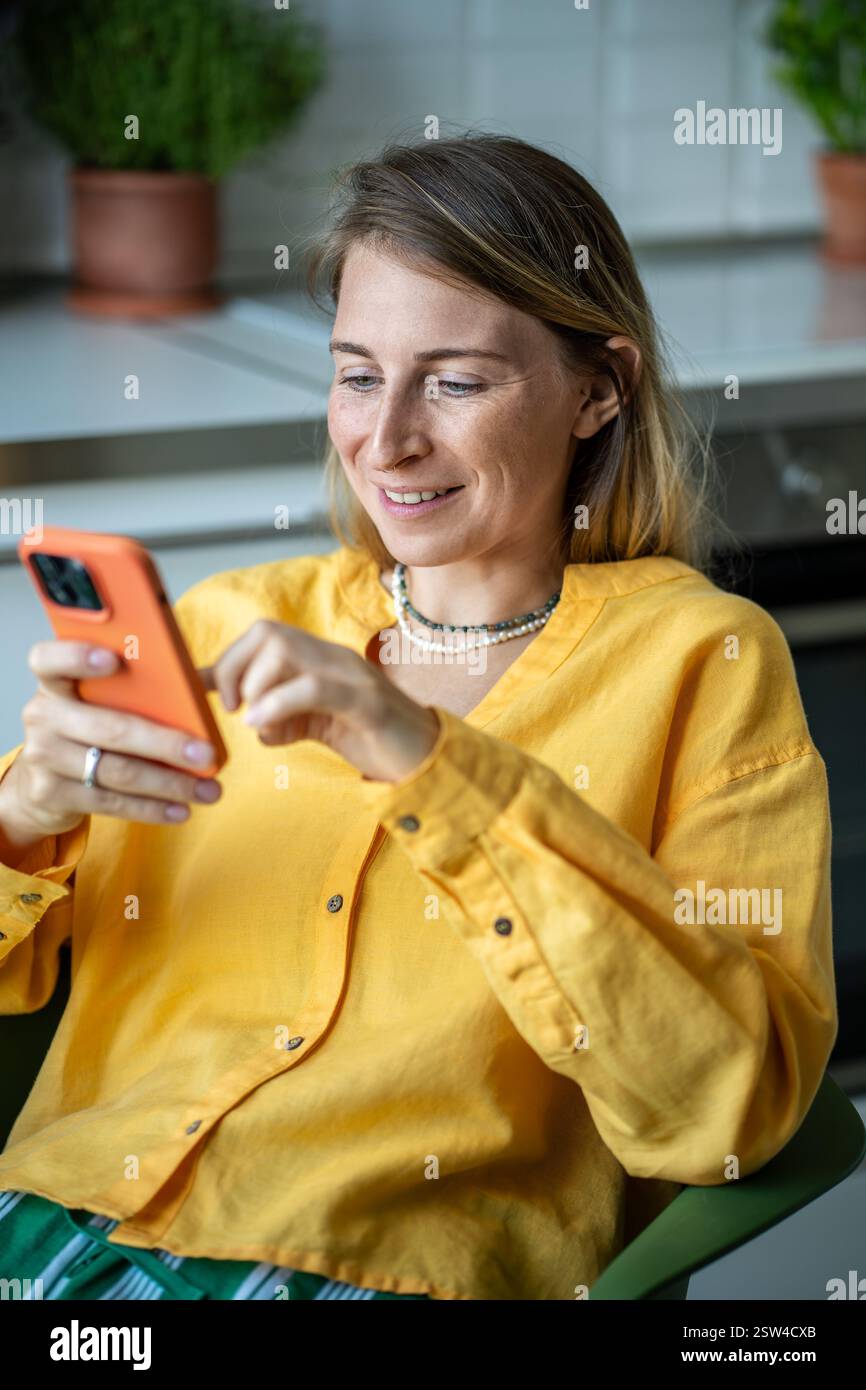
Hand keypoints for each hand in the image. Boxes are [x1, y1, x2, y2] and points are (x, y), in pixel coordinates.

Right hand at [0, 640, 222, 848]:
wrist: (41, 781)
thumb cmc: (88, 728)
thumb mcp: (97, 703)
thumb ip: (133, 688)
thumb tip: (198, 688)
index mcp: (55, 682)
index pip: (49, 659)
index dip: (77, 656)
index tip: (114, 659)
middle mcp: (42, 716)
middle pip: (110, 727)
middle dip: (165, 743)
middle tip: (207, 754)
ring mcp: (42, 756)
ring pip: (116, 771)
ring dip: (169, 784)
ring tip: (208, 790)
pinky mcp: (49, 794)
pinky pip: (109, 801)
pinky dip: (151, 808)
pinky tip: (181, 809)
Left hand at [198, 619, 440, 782]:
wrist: (429, 759)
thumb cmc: (369, 740)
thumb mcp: (313, 724)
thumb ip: (279, 714)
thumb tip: (240, 714)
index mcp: (320, 657)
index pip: (263, 633)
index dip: (230, 661)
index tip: (221, 699)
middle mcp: (333, 656)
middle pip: (266, 633)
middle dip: (235, 669)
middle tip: (237, 709)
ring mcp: (351, 673)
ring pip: (283, 651)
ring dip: (255, 688)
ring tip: (256, 722)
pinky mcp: (366, 701)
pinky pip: (311, 687)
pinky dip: (277, 704)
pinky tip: (264, 727)